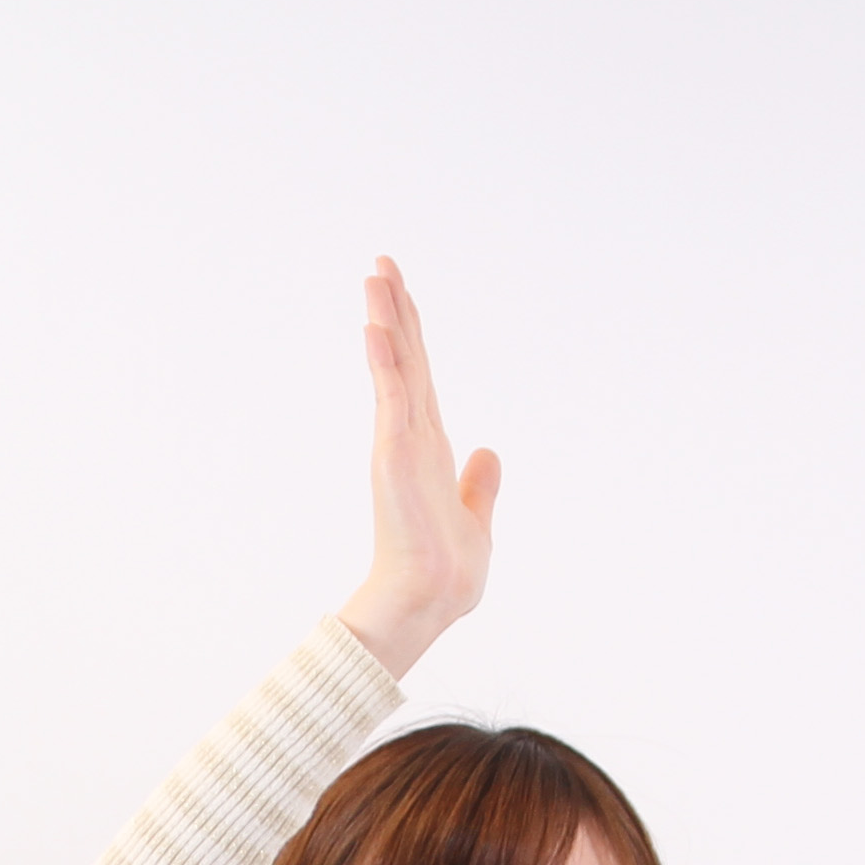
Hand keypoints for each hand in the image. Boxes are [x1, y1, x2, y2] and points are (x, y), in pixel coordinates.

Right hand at [335, 257, 498, 679]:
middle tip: (382, 264)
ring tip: (375, 277)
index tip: (402, 296)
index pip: (421, 377)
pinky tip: (374, 325)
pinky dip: (383, 360)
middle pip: (405, 359)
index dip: (413, 335)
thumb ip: (480, 484)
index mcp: (430, 447)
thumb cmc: (449, 572)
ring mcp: (400, 442)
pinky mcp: (394, 454)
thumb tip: (489, 451)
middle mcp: (412, 436)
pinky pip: (390, 395)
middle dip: (395, 310)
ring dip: (385, 320)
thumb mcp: (476, 519)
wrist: (431, 600)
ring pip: (394, 367)